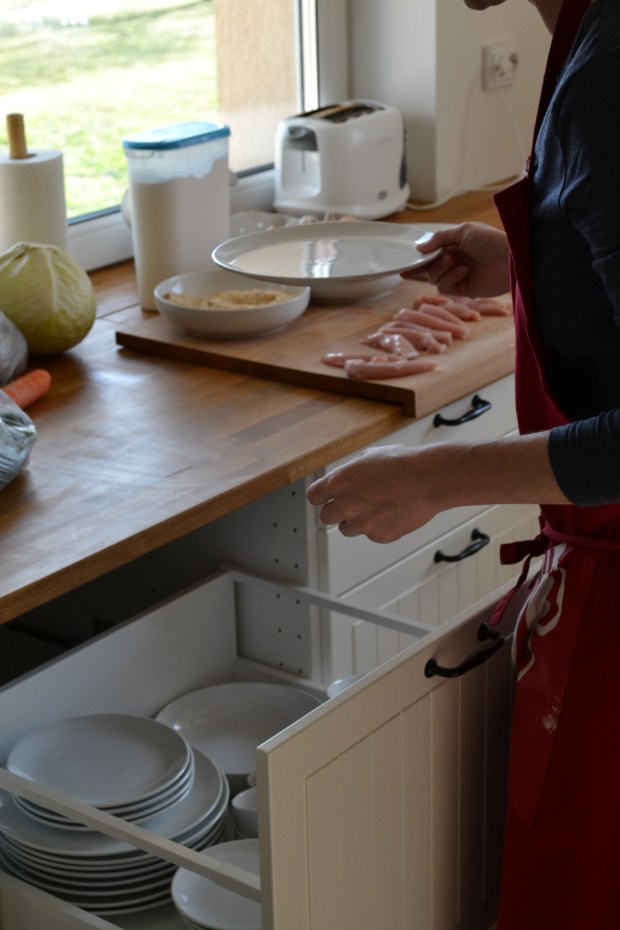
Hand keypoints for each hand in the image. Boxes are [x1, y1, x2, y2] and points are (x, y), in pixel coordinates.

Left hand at [306, 445, 443, 542]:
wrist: (428, 479)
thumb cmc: (403, 464)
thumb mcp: (369, 456)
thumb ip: (351, 471)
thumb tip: (347, 477)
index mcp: (339, 482)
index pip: (313, 497)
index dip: (321, 497)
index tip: (326, 498)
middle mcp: (346, 505)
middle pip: (326, 517)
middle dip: (337, 511)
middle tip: (352, 504)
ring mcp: (361, 523)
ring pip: (346, 529)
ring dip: (356, 520)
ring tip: (376, 507)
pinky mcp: (378, 536)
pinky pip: (371, 534)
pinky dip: (378, 526)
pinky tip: (392, 512)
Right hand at [406, 222, 509, 296]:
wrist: (509, 259)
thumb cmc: (490, 240)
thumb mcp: (463, 231)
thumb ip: (439, 238)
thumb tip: (420, 248)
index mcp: (453, 246)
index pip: (430, 254)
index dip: (417, 259)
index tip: (404, 264)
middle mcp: (453, 261)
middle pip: (428, 268)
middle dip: (425, 266)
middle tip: (425, 264)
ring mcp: (457, 276)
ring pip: (434, 278)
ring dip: (440, 270)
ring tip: (452, 262)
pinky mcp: (463, 289)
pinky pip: (445, 287)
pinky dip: (449, 279)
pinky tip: (462, 271)